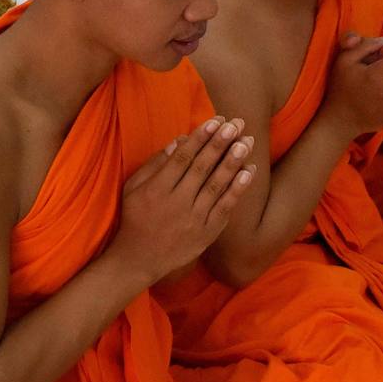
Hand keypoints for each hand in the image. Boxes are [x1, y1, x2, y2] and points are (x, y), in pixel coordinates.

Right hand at [110, 116, 253, 283]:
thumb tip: (179, 141)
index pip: (183, 158)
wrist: (138, 260)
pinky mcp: (206, 233)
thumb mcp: (133, 188)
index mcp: (157, 189)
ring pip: (217, 185)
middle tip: (236, 124)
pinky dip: (238, 190)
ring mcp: (194, 219)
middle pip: (202, 167)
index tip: (215, 121)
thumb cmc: (134, 218)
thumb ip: (155, 164)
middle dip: (220, 143)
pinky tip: (249, 172)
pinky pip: (225, 208)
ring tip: (246, 142)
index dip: (200, 138)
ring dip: (233, 162)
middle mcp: (177, 202)